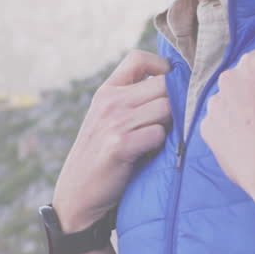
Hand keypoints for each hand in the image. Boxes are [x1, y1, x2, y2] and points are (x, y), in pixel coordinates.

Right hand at [53, 50, 171, 232]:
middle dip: (174, 103)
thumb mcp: (108, 120)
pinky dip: (162, 146)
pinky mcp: (120, 145)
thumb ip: (132, 100)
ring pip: (165, 108)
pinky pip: (159, 134)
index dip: (162, 66)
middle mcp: (109, 102)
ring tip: (159, 141)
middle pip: (162, 85)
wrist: (78, 194)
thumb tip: (176, 86)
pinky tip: (151, 155)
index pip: (138, 58)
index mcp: (106, 91)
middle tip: (171, 124)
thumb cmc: (102, 157)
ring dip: (170, 126)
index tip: (170, 85)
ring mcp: (113, 122)